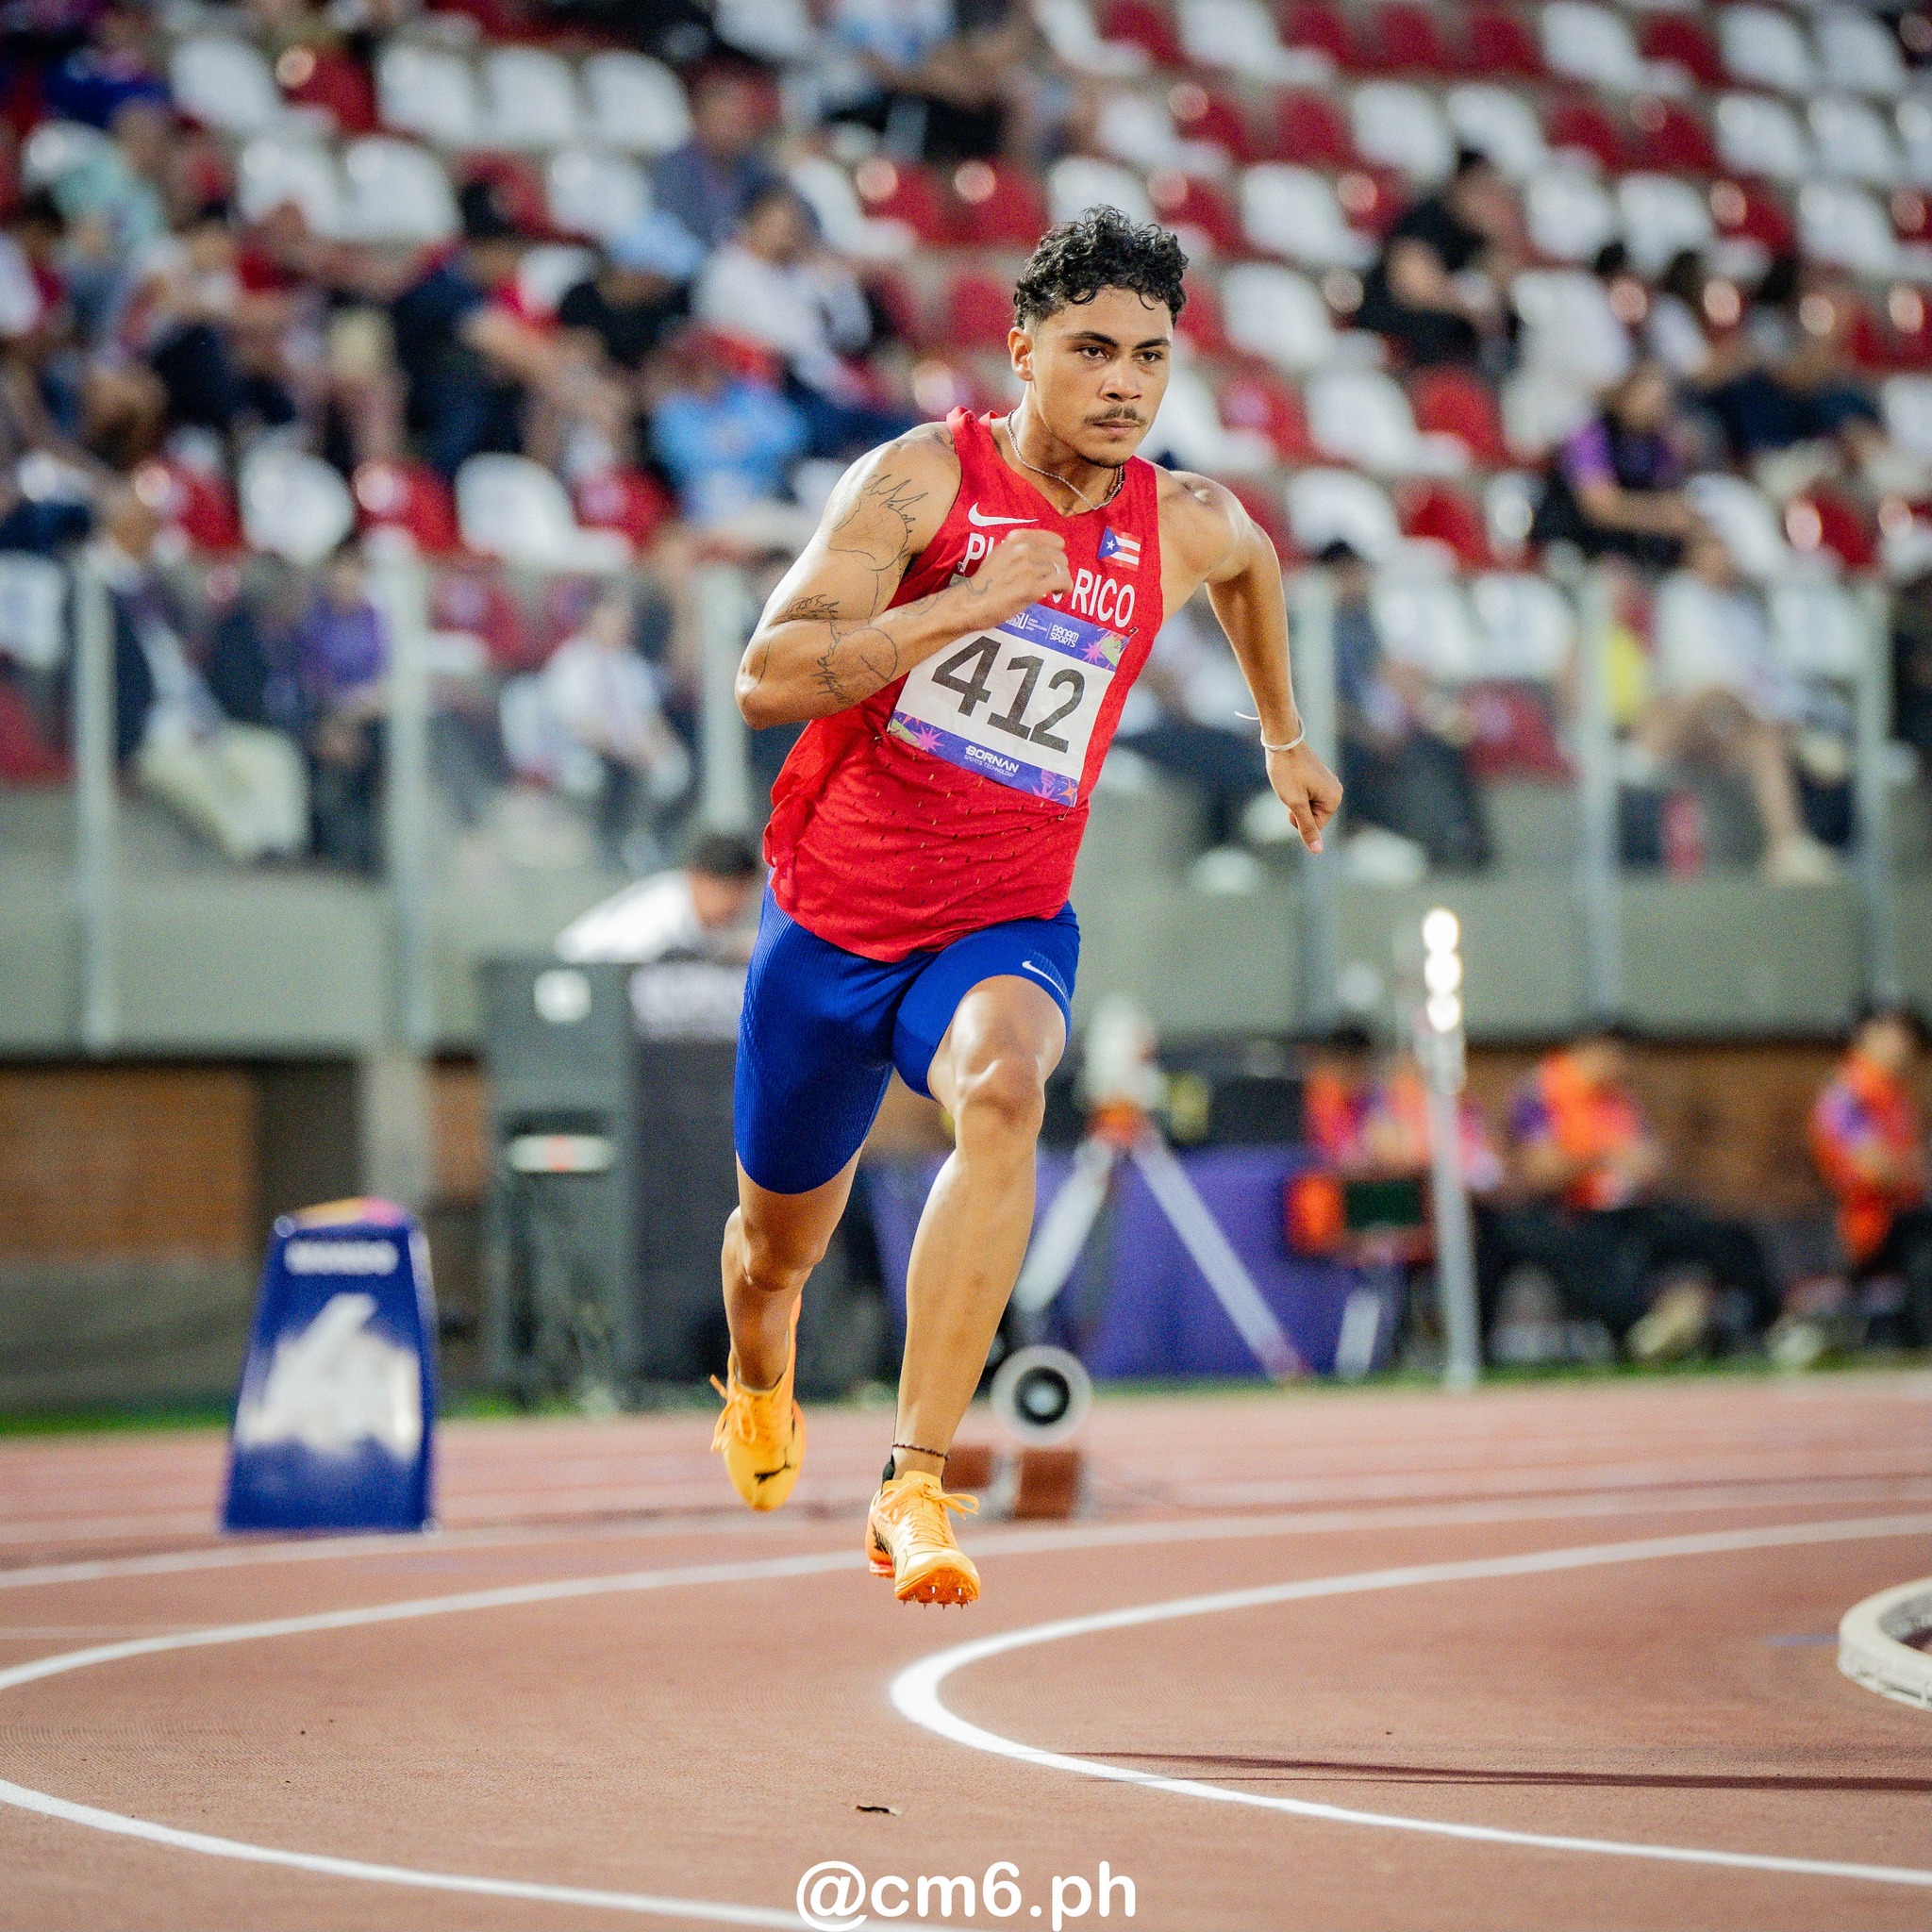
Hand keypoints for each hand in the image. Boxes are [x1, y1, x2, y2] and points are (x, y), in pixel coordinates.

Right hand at [961, 528, 1072, 627]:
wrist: (969, 603)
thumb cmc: (983, 584)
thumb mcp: (998, 556)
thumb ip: (1017, 551)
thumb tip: (1039, 557)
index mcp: (1015, 540)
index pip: (1052, 539)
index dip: (1057, 553)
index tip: (1055, 562)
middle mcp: (1023, 550)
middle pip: (1059, 556)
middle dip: (1060, 569)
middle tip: (1053, 581)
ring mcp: (1028, 567)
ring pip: (1062, 569)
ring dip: (1062, 580)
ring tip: (1054, 589)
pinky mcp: (1032, 586)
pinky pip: (1062, 581)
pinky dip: (1065, 587)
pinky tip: (1059, 593)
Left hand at [1266, 740, 1341, 854]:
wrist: (1282, 741)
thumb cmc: (1287, 771)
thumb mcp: (1294, 803)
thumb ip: (1306, 827)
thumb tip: (1317, 851)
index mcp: (1334, 799)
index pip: (1314, 826)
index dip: (1297, 817)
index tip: (1292, 797)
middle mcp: (1336, 791)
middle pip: (1312, 817)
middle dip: (1297, 808)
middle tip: (1290, 788)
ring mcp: (1329, 783)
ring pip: (1307, 806)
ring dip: (1295, 800)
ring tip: (1291, 782)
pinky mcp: (1320, 778)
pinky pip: (1307, 795)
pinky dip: (1296, 791)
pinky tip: (1293, 777)